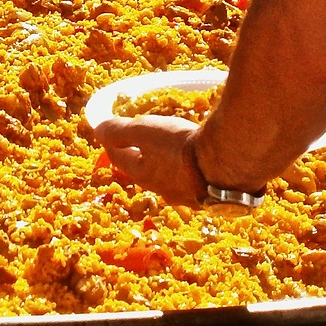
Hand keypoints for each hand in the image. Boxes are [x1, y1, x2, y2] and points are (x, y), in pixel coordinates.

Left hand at [93, 115, 207, 205]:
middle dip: (139, 158)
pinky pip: (194, 180)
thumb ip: (120, 131)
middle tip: (138, 145)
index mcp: (143, 176)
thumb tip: (98, 130)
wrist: (227, 164)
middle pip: (145, 172)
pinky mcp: (212, 193)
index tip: (108, 134)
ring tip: (170, 152)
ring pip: (170, 178)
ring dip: (166, 165)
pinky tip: (199, 162)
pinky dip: (190, 169)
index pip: (120, 160)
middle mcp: (163, 190)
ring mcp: (188, 195)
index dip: (112, 144)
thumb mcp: (145, 131)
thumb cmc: (180, 147)